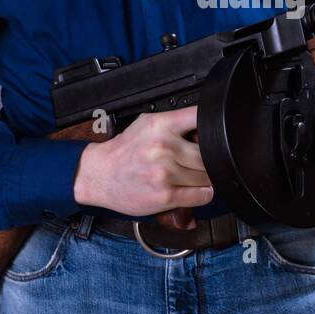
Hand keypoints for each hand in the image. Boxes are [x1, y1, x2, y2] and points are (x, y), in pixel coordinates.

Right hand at [72, 106, 213, 217]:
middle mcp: (164, 147)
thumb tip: (206, 128)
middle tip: (201, 161)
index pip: (200, 118)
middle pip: (209, 153)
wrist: (99, 174)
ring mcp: (164, 173)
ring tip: (193, 175)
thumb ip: (175, 123)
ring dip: (206, 178)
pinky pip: (201, 195)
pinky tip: (194, 189)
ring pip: (207, 176)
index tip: (215, 133)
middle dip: (210, 158)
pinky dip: (203, 193)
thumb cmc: (125, 150)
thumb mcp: (147, 125)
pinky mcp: (165, 195)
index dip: (214, 126)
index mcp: (161, 125)